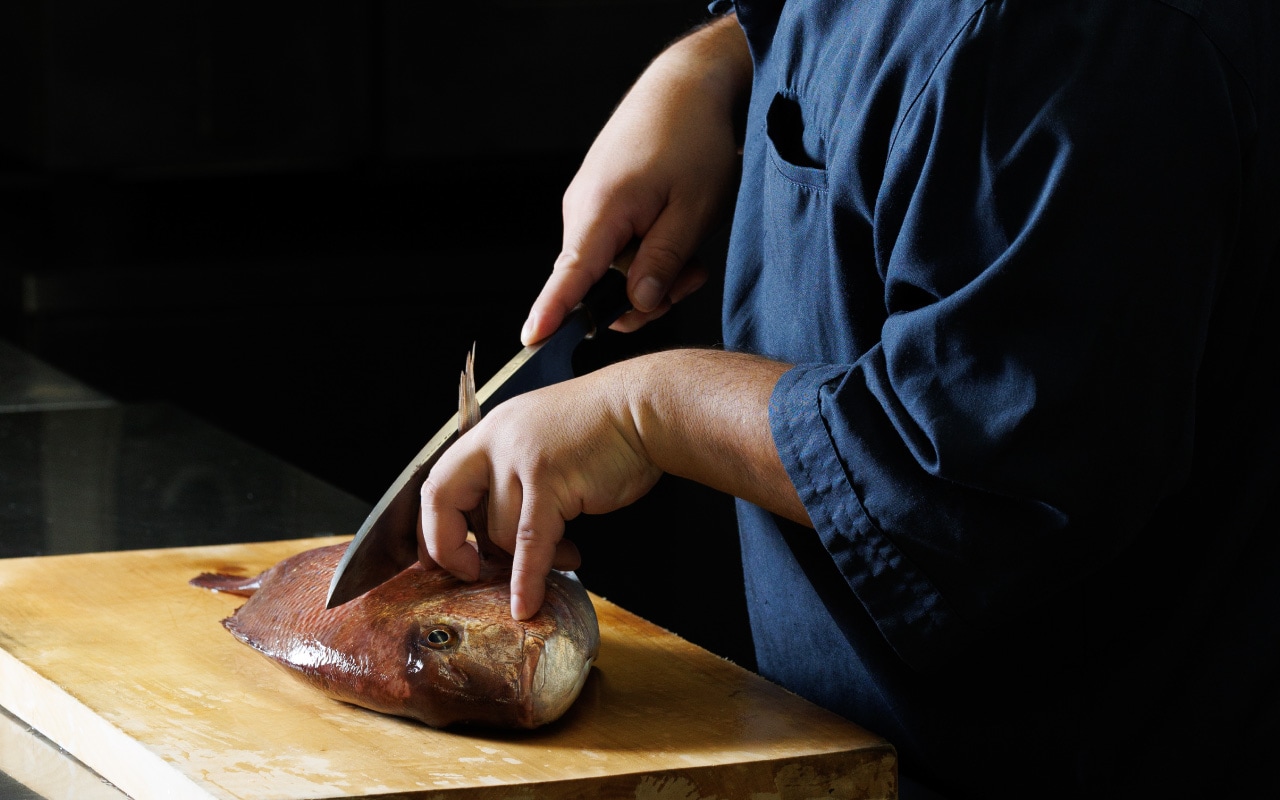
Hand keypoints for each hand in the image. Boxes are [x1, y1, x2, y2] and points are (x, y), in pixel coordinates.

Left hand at [419, 365, 661, 619]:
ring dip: (527, 559)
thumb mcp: (541, 440)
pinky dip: (526, 579)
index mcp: (491, 431)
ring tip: (565, 556)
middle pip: (443, 499)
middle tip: (468, 574)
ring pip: (499, 530)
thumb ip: (514, 477)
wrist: (644, 407)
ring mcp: (520, 458)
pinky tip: (527, 604)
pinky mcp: (549, 480)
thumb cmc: (603, 429)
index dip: (433, 525)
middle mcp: (497, 440)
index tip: (439, 557)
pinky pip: (528, 544)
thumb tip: (497, 537)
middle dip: (447, 545)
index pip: (438, 480)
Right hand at [521, 14, 751, 345]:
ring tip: (692, 247)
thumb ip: (663, 262)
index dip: (551, 312)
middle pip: (599, 284)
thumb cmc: (694, 139)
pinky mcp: (602, 199)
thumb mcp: (694, 209)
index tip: (531, 340)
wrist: (689, 84)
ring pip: (613, 267)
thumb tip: (637, 305)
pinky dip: (647, 249)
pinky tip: (676, 230)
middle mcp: (583, 210)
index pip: (569, 276)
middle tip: (692, 277)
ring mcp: (590, 203)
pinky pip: (617, 244)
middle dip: (645, 294)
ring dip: (653, 270)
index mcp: (601, 211)